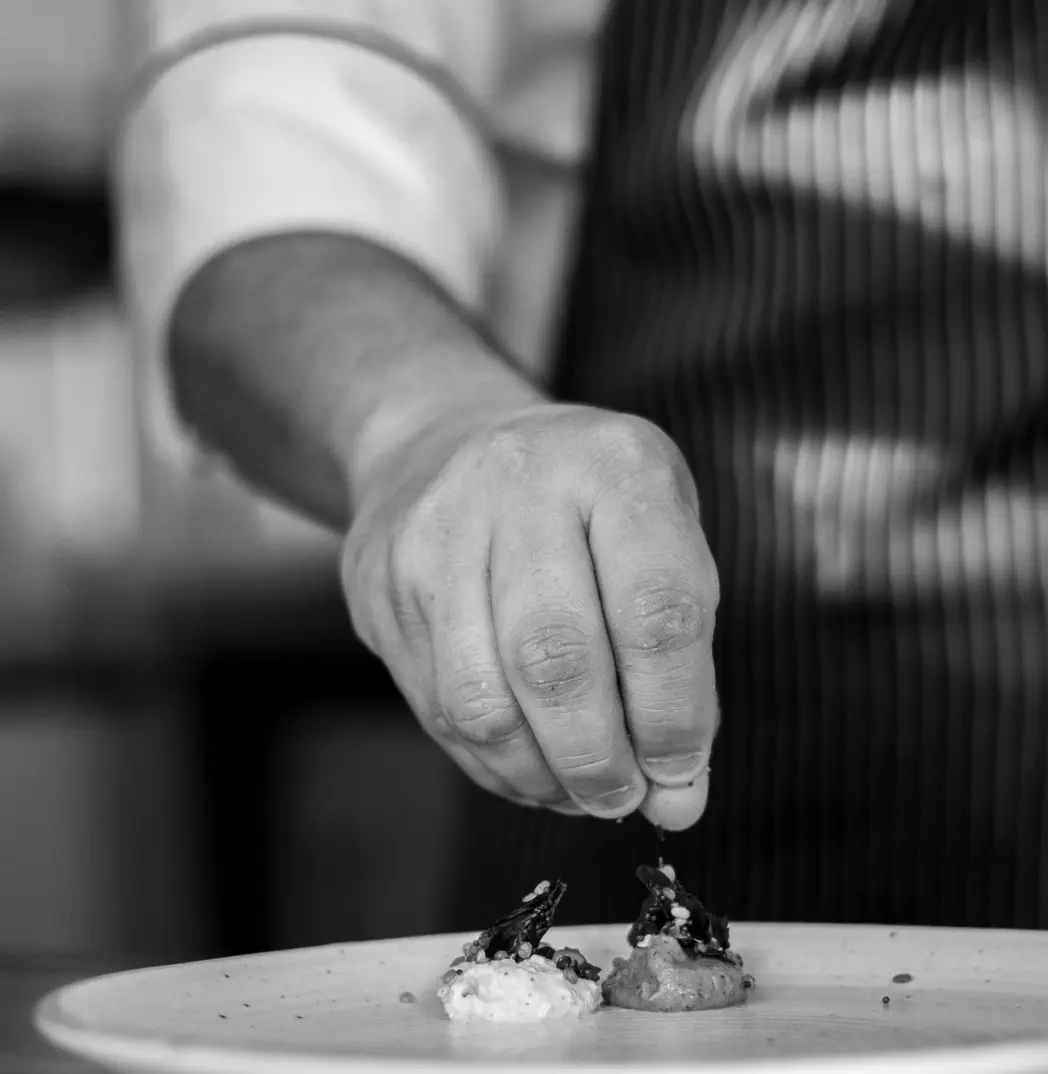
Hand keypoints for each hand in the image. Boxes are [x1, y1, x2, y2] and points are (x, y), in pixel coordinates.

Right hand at [341, 404, 719, 829]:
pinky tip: (527, 765)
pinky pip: (439, 708)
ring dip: (540, 776)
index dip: (673, 716)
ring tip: (575, 790)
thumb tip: (676, 798)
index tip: (681, 773)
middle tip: (623, 798)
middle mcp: (519, 482)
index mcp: (615, 465)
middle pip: (556, 661)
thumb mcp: (658, 539)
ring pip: (483, 701)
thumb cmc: (585, 505)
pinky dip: (494, 763)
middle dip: (598, 761)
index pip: (657, 611)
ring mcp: (436, 530)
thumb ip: (679, 661)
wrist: (448, 441)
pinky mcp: (382, 582)